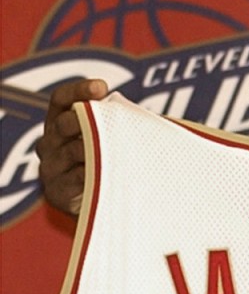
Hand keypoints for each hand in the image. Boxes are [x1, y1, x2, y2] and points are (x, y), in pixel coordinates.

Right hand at [36, 78, 108, 213]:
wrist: (102, 206)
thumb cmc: (112, 165)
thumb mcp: (113, 141)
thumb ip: (120, 126)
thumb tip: (153, 118)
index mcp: (60, 123)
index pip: (61, 99)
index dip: (78, 90)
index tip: (102, 86)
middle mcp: (50, 143)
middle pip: (62, 123)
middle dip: (85, 118)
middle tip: (107, 117)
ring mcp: (51, 167)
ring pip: (71, 151)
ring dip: (96, 147)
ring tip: (117, 146)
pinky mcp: (57, 192)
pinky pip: (77, 177)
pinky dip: (95, 172)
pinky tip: (112, 171)